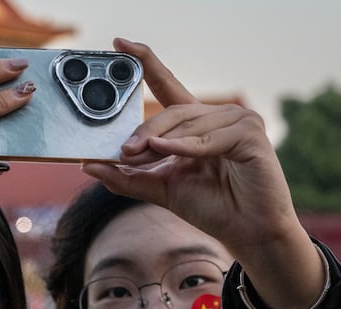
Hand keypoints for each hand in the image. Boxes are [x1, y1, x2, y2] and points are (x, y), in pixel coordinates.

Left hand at [82, 38, 298, 257]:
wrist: (247, 231)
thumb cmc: (212, 207)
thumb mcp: (160, 189)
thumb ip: (126, 178)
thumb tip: (88, 165)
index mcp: (196, 124)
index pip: (167, 85)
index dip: (145, 63)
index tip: (120, 44)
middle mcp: (217, 116)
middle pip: (172, 110)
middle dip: (144, 130)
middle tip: (122, 151)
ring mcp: (238, 121)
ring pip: (188, 124)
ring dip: (160, 142)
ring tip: (139, 156)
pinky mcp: (252, 134)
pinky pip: (209, 137)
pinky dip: (186, 146)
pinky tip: (167, 151)